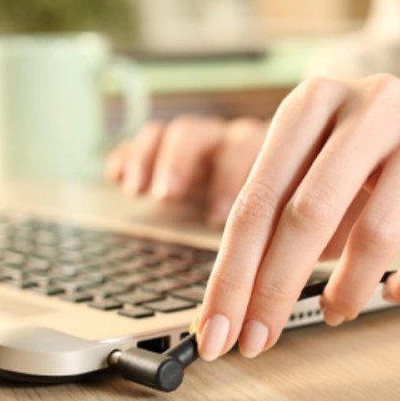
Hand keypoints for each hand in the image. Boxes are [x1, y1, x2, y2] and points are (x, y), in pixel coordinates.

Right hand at [105, 115, 267, 225]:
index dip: (228, 181)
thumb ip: (278, 233)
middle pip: (205, 136)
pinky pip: (149, 140)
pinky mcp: (173, 149)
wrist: (278, 178)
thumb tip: (283, 266)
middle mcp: (234, 142)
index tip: (214, 216)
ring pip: (179, 134)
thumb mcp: (281, 221)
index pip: (247, 152)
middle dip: (183, 164)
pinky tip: (115, 176)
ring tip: (137, 190)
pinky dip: (131, 155)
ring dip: (153, 159)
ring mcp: (204, 142)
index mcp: (270, 154)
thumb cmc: (280, 212)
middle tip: (167, 196)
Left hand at [195, 74, 399, 360]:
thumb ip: (270, 229)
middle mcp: (371, 102)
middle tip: (258, 339)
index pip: (258, 198)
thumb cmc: (366, 173)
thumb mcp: (312, 178)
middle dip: (276, 290)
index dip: (233, 273)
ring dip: (346, 291)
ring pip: (376, 234)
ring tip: (335, 311)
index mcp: (314, 100)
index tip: (218, 330)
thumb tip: (229, 311)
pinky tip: (395, 293)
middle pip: (309, 213)